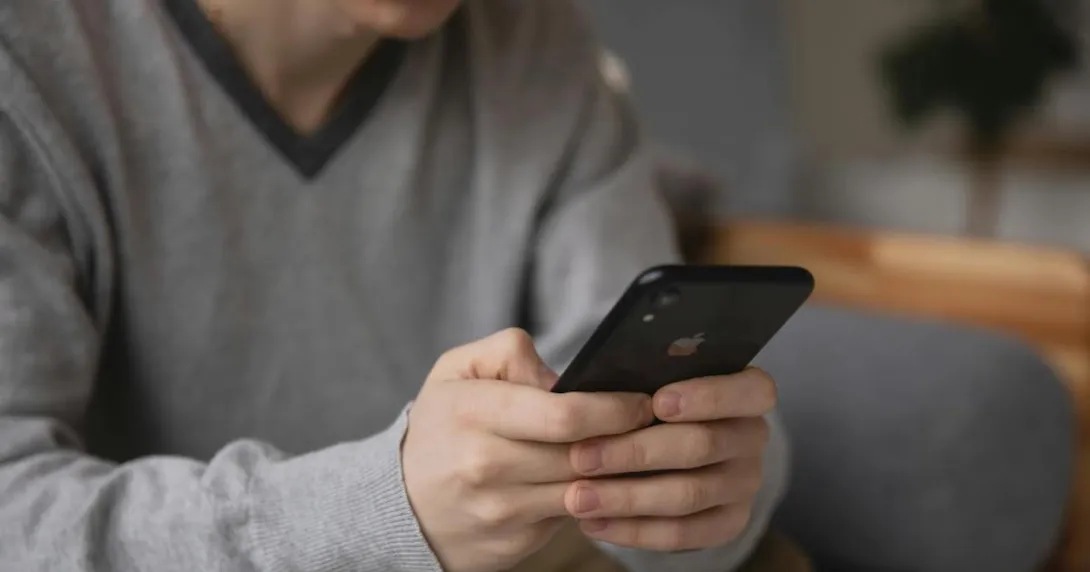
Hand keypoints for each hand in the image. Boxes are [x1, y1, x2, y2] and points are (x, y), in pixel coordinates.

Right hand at [402, 329, 652, 571]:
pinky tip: (599, 480)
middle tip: (651, 425)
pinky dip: (592, 499)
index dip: (614, 408)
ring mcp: (501, 511)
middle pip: (583, 454)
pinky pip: (572, 517)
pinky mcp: (515, 544)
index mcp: (472, 413)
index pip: (564, 415)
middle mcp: (485, 466)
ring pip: (585, 490)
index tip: (640, 402)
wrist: (402, 503)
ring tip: (634, 451)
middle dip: (626, 440)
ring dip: (616, 472)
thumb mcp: (457, 371)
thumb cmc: (442, 427)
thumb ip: (508, 352)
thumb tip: (562, 377)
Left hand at [565, 368, 776, 550]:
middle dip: (636, 452)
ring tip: (578, 498)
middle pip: (703, 445)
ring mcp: (744, 483)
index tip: (657, 403)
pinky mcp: (728, 523)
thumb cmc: (646, 400)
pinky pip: (683, 533)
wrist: (659, 450)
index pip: (751, 391)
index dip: (708, 396)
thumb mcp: (645, 377)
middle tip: (582, 456)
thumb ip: (632, 372)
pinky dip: (634, 531)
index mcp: (746, 391)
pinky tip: (594, 523)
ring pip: (689, 494)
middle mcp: (752, 436)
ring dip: (627, 497)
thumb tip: (589, 379)